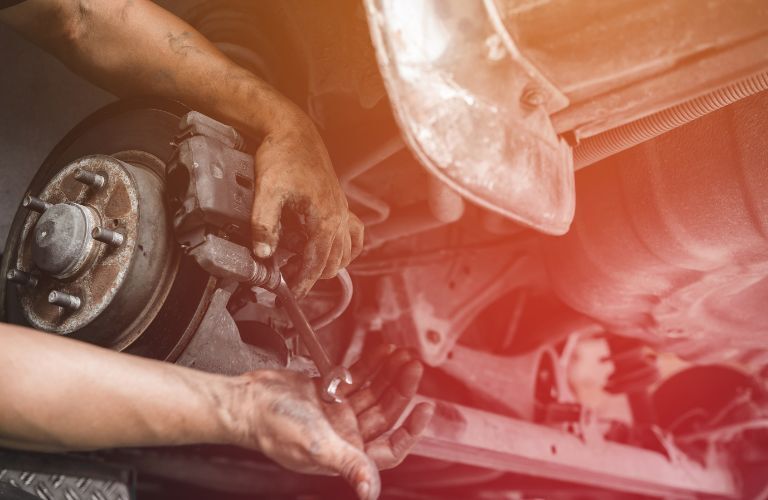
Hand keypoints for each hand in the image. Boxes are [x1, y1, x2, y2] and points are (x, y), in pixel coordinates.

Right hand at [226, 346, 432, 499]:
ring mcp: (337, 412)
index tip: (425, 408)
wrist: (247, 402)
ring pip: (373, 392)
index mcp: (346, 452)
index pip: (390, 447)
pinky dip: (369, 365)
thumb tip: (370, 493)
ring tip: (401, 356)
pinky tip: (381, 352)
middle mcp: (345, 434)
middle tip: (412, 368)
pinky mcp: (327, 391)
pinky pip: (356, 378)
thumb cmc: (273, 428)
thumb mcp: (317, 447)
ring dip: (388, 375)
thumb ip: (349, 464)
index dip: (411, 431)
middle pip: (385, 413)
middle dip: (401, 390)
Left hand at [249, 109, 363, 297]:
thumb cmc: (282, 158)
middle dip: (312, 275)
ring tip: (304, 266)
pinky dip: (345, 248)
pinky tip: (330, 249)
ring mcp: (343, 212)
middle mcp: (339, 219)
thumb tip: (262, 255)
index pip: (316, 264)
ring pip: (346, 253)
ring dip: (328, 264)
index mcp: (325, 220)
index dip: (302, 283)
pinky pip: (354, 235)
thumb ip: (264, 225)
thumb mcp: (267, 192)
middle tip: (287, 278)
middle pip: (332, 263)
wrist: (294, 132)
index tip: (289, 294)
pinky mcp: (340, 204)